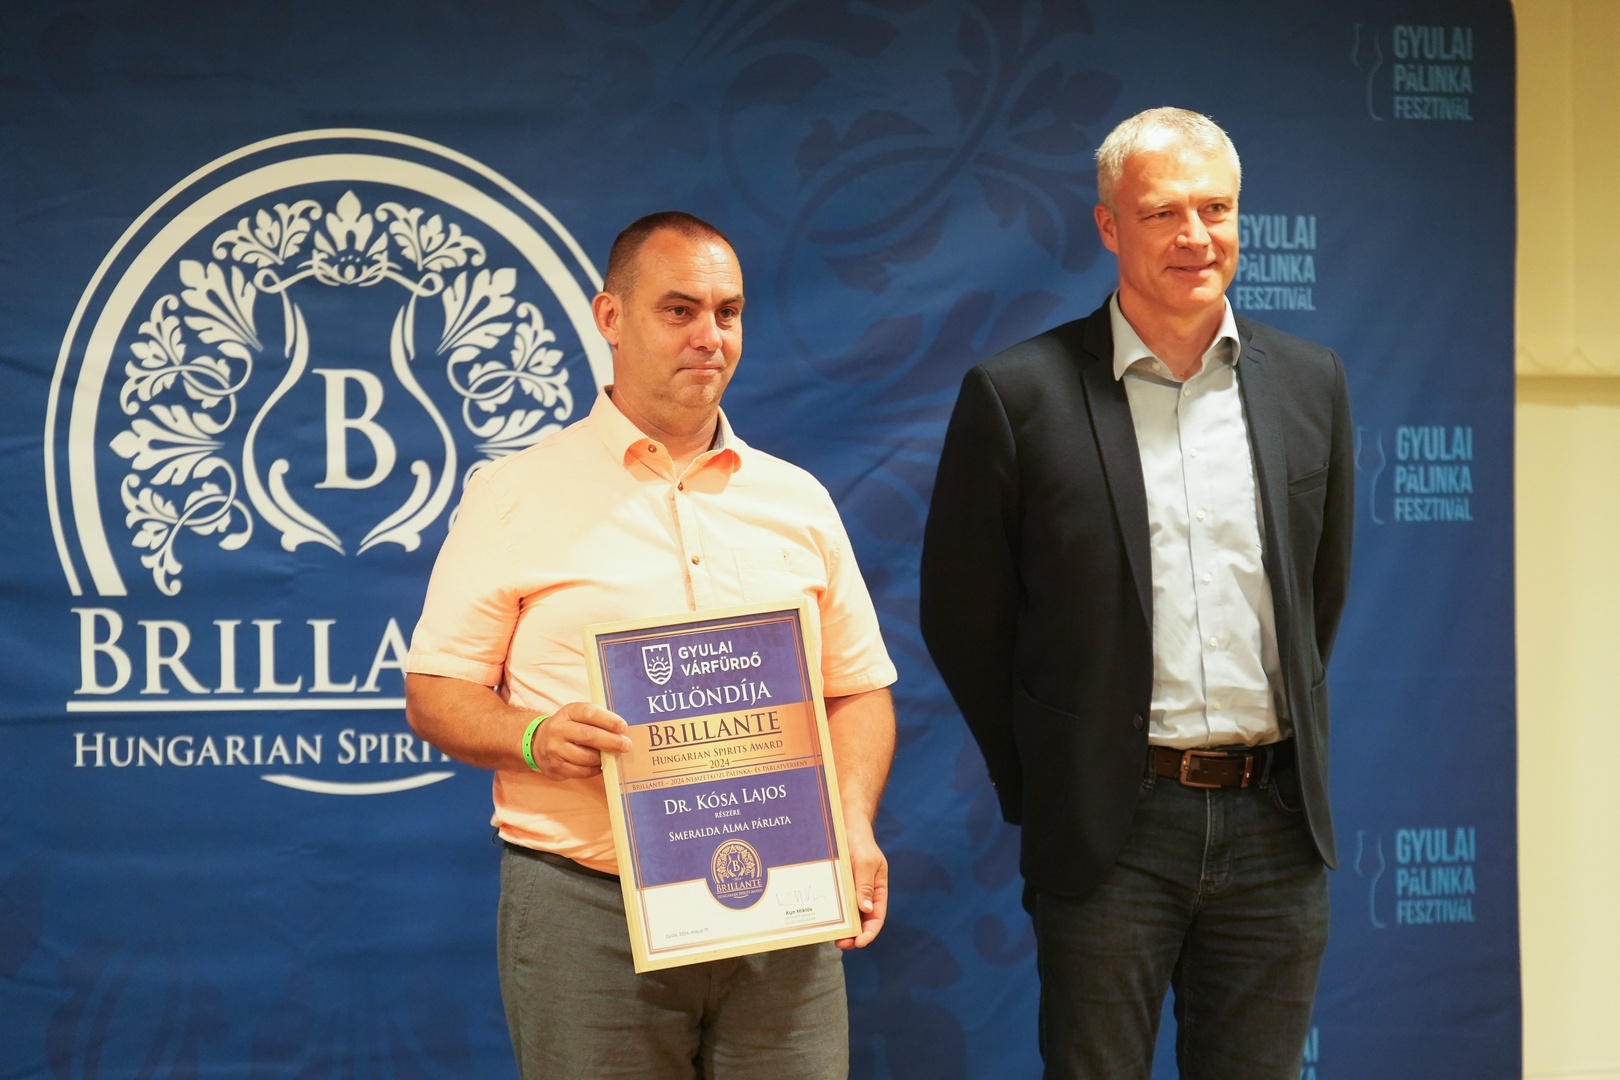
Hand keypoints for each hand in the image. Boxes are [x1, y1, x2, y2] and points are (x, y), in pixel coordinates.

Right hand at [527, 702, 631, 780]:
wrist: (537, 742)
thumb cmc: (568, 727)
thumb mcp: (578, 716)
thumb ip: (597, 720)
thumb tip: (621, 733)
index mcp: (568, 712)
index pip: (589, 713)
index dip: (608, 720)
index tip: (623, 727)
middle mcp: (558, 729)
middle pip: (589, 736)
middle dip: (611, 741)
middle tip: (626, 745)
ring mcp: (555, 749)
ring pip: (586, 757)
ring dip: (602, 758)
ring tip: (611, 756)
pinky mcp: (555, 767)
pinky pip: (581, 771)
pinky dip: (594, 769)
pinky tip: (599, 765)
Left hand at [835, 816, 887, 949]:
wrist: (845, 826)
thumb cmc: (860, 842)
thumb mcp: (866, 863)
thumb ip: (866, 885)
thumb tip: (866, 909)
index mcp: (878, 890)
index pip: (877, 917)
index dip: (870, 932)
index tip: (860, 942)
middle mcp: (865, 894)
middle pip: (862, 921)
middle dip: (854, 935)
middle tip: (841, 944)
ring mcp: (850, 892)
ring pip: (848, 916)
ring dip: (842, 928)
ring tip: (832, 937)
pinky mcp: (838, 888)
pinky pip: (836, 904)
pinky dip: (833, 915)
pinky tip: (825, 921)